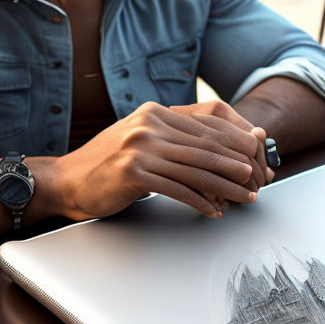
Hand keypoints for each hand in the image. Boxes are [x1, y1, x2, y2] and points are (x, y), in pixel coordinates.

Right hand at [55, 101, 268, 219]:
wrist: (67, 181)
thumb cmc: (109, 166)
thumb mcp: (143, 141)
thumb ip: (176, 139)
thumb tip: (220, 147)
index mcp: (155, 112)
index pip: (206, 125)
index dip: (235, 142)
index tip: (256, 156)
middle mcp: (149, 124)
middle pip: (206, 146)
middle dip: (237, 166)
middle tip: (257, 180)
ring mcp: (140, 147)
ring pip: (197, 168)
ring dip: (226, 186)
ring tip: (245, 198)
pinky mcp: (133, 172)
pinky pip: (178, 188)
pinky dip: (200, 202)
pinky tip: (214, 211)